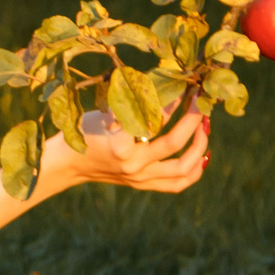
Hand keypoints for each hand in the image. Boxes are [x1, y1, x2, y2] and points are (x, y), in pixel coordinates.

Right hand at [39, 100, 209, 196]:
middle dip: (192, 122)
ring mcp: (140, 179)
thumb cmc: (87, 131)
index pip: (153, 121)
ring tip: (204, 127)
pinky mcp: (144, 185)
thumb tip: (171, 91)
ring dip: (199, 146)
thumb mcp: (108, 113)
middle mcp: (132, 165)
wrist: (70, 164)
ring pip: (182, 169)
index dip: (171, 102)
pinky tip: (203, 155)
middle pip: (173, 144)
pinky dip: (194, 170)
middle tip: (200, 105)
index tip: (184, 89)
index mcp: (119, 145)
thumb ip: (138, 109)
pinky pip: (177, 183)